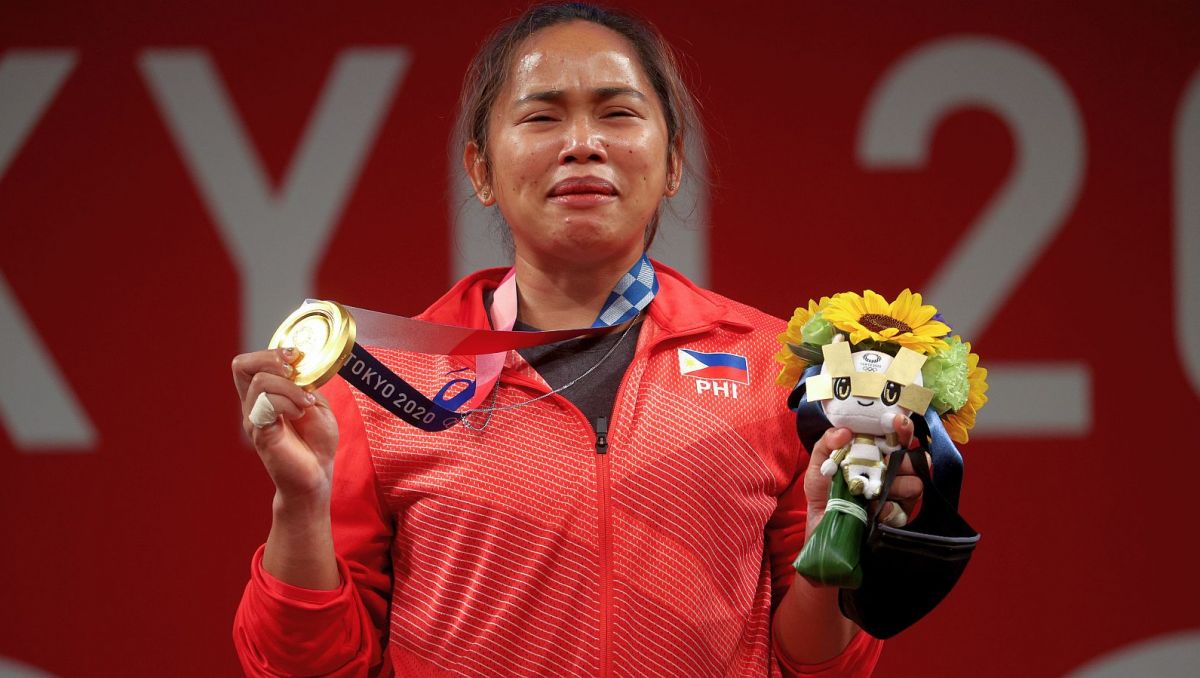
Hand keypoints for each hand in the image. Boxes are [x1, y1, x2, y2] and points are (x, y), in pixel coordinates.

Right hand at [231, 348, 339, 501]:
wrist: (316, 474)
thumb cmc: (316, 441)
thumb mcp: (317, 403)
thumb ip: (306, 384)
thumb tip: (301, 366)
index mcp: (265, 394)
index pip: (250, 362)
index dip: (272, 352)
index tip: (297, 357)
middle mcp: (253, 404)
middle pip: (240, 365)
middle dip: (271, 359)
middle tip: (294, 372)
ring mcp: (254, 418)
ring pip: (260, 382)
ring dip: (290, 386)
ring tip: (306, 402)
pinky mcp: (261, 433)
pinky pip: (266, 405)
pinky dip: (288, 401)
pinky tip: (301, 412)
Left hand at [802, 415, 922, 538]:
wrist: (821, 524)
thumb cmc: (823, 490)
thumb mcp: (819, 463)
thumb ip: (827, 443)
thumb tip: (845, 432)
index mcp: (875, 454)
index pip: (896, 436)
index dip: (901, 428)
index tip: (898, 424)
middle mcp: (891, 472)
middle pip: (914, 460)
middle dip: (907, 460)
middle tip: (894, 462)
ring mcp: (897, 495)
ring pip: (915, 485)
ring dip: (900, 485)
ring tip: (879, 490)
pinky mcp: (897, 517)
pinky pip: (903, 511)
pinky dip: (890, 510)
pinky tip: (876, 511)